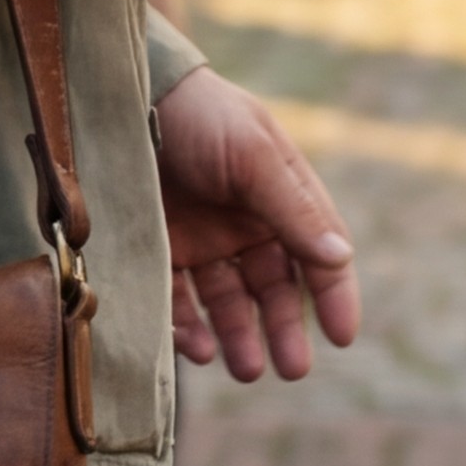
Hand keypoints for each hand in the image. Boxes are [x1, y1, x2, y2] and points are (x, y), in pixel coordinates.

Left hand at [155, 67, 358, 382]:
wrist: (124, 96)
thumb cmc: (201, 116)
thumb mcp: (253, 156)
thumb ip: (294, 209)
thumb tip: (340, 257)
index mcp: (280, 196)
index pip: (317, 254)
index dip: (333, 295)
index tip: (341, 336)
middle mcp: (244, 224)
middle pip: (273, 289)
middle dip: (283, 328)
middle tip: (292, 369)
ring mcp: (201, 240)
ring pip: (228, 304)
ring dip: (239, 337)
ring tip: (244, 369)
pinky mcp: (157, 252)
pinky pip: (178, 303)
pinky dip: (189, 330)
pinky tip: (198, 348)